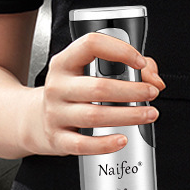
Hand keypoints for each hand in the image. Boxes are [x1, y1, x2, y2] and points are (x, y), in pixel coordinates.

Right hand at [24, 32, 164, 156]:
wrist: (34, 120)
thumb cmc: (71, 94)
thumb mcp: (88, 73)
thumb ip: (127, 68)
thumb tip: (156, 79)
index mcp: (65, 62)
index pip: (91, 45)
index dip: (120, 50)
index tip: (140, 62)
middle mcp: (58, 86)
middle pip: (99, 87)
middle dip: (132, 91)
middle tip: (152, 93)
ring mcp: (56, 114)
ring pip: (95, 116)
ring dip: (128, 116)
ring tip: (149, 114)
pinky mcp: (58, 139)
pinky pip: (83, 144)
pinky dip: (105, 144)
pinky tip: (122, 140)